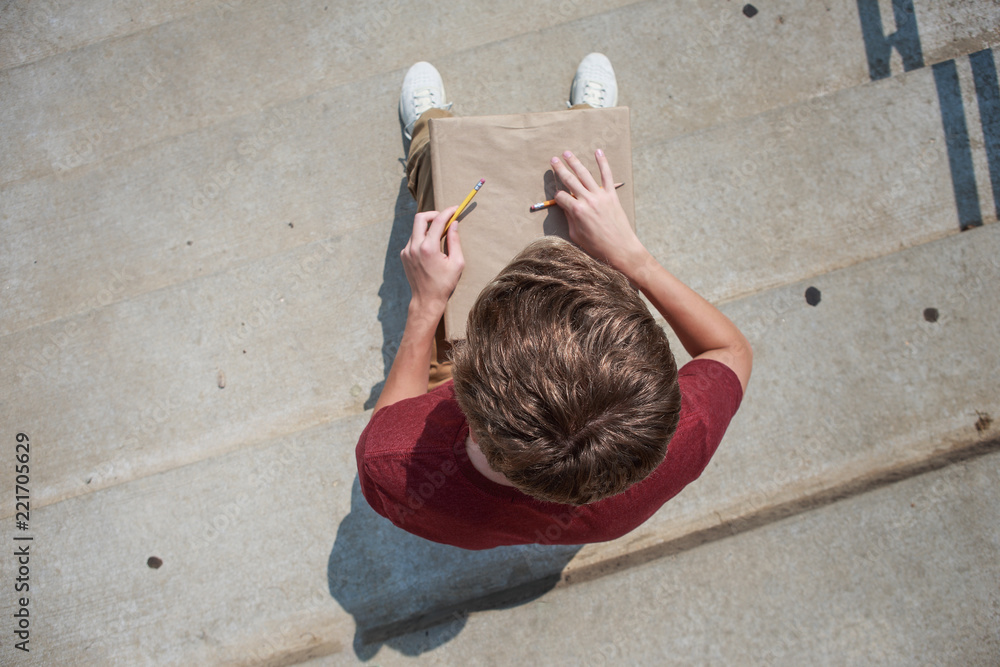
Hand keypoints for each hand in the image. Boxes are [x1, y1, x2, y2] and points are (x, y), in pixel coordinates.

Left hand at [400, 206, 464, 316]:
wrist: (426, 300)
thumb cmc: (444, 284)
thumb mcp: (457, 263)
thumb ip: (455, 241)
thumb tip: (454, 223)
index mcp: (428, 248)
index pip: (438, 221)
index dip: (448, 212)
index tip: (455, 209)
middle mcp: (414, 247)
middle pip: (420, 218)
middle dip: (433, 214)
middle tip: (444, 218)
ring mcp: (406, 251)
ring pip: (416, 229)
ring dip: (428, 228)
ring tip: (440, 236)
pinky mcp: (404, 255)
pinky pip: (413, 239)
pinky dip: (422, 238)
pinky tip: (431, 248)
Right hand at [550, 149, 648, 276]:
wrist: (620, 248)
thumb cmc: (596, 246)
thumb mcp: (576, 235)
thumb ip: (570, 219)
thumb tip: (566, 207)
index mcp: (576, 211)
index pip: (561, 197)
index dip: (557, 197)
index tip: (558, 199)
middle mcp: (587, 200)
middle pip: (570, 180)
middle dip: (560, 169)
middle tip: (553, 160)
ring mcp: (600, 196)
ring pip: (585, 174)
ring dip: (575, 162)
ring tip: (567, 153)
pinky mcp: (611, 195)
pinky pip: (607, 175)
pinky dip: (602, 162)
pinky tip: (598, 152)